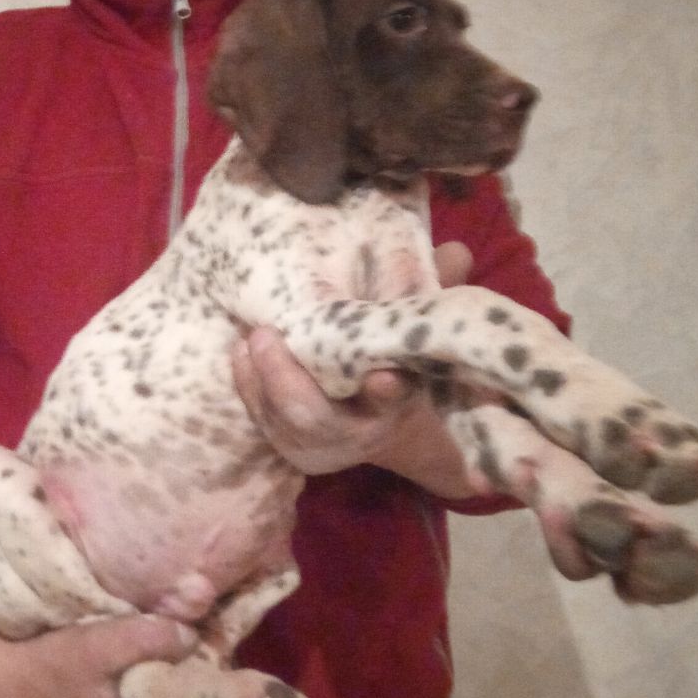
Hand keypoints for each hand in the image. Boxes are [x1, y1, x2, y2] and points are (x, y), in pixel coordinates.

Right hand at [0, 466, 197, 697]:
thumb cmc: (44, 669)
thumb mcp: (97, 646)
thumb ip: (149, 639)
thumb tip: (194, 633)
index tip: (224, 665)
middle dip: (197, 692)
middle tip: (210, 648)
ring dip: (176, 690)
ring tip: (190, 650)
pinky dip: (156, 693)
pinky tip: (162, 661)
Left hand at [230, 243, 473, 496]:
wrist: (371, 423)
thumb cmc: (393, 365)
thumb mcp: (412, 337)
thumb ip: (428, 298)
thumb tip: (456, 252)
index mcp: (397, 406)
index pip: (393, 399)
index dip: (387, 391)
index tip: (382, 377)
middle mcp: (358, 432)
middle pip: (317, 420)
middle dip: (288, 381)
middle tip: (266, 336)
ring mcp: (318, 444)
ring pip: (282, 421)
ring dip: (261, 380)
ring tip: (250, 338)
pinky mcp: (286, 443)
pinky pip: (261, 419)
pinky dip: (248, 386)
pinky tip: (241, 353)